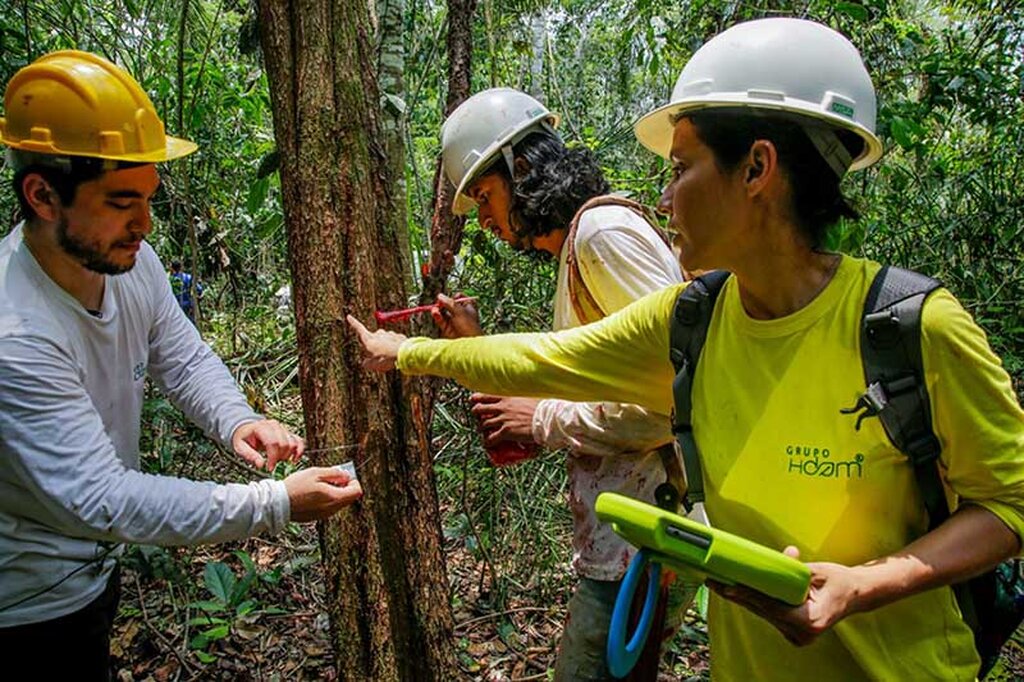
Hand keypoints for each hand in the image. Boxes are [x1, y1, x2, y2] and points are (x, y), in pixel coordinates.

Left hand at [232, 419, 303, 470]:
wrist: (247, 429)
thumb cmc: (244, 437)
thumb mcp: (240, 446)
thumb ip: (249, 455)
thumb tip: (260, 464)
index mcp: (262, 427)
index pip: (273, 442)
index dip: (273, 457)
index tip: (269, 467)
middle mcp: (274, 426)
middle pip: (284, 444)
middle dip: (279, 457)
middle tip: (272, 464)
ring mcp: (283, 428)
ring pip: (293, 443)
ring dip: (288, 455)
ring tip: (279, 460)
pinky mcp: (288, 433)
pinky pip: (299, 441)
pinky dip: (299, 451)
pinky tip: (293, 459)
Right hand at [283, 467, 362, 521]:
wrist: (278, 503)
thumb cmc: (295, 487)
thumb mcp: (316, 473)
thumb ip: (335, 473)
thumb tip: (346, 475)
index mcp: (334, 498)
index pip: (356, 491)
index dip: (353, 481)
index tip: (345, 475)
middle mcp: (332, 509)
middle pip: (349, 498)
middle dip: (344, 486)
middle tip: (332, 477)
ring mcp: (324, 515)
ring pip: (339, 503)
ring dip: (335, 492)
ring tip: (321, 484)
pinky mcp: (317, 517)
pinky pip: (329, 507)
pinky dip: (327, 499)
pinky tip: (315, 492)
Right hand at [347, 314, 406, 371]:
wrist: (403, 353)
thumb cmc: (386, 358)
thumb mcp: (373, 365)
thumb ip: (367, 363)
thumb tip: (365, 363)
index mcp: (369, 339)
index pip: (359, 329)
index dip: (353, 323)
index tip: (349, 316)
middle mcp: (379, 333)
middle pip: (375, 338)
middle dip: (376, 345)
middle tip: (380, 356)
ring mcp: (389, 334)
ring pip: (386, 340)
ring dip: (387, 346)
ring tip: (390, 357)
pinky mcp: (398, 336)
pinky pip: (395, 342)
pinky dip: (395, 347)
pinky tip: (398, 354)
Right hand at [431, 293, 481, 338]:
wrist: (469, 346)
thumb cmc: (469, 327)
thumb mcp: (460, 311)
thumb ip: (449, 303)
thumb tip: (440, 296)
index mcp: (468, 307)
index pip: (460, 298)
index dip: (454, 297)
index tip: (451, 297)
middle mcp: (460, 314)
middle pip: (449, 304)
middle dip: (443, 303)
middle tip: (439, 302)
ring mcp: (454, 322)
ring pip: (443, 312)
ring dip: (438, 309)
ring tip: (435, 308)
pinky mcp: (447, 329)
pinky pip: (440, 320)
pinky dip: (437, 316)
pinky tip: (435, 313)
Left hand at [470, 393, 539, 444]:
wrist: (547, 419)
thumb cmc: (542, 408)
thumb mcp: (529, 398)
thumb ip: (523, 399)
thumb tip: (526, 401)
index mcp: (507, 398)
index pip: (486, 396)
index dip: (476, 399)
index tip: (473, 401)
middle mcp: (503, 408)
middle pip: (479, 409)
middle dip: (476, 414)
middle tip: (479, 419)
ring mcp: (504, 420)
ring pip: (483, 425)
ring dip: (481, 429)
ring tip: (483, 433)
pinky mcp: (507, 432)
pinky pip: (491, 438)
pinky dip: (487, 442)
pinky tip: (487, 444)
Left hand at [708, 546, 859, 645]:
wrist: (855, 595)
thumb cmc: (840, 582)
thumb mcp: (820, 571)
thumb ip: (799, 567)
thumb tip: (786, 555)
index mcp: (810, 622)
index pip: (772, 607)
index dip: (749, 596)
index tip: (729, 586)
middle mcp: (802, 634)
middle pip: (763, 612)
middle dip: (738, 596)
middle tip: (715, 581)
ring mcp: (797, 636)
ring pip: (763, 614)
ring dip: (743, 599)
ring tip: (719, 584)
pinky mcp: (793, 632)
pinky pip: (769, 615)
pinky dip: (755, 602)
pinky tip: (736, 591)